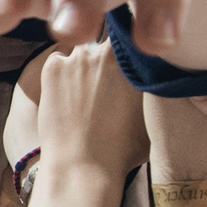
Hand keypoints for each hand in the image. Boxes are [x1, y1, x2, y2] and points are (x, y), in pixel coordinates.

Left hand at [25, 41, 146, 206]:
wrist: (83, 165)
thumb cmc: (121, 150)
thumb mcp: (151, 116)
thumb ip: (150, 88)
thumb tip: (152, 81)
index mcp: (137, 60)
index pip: (134, 41)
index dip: (129, 51)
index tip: (125, 66)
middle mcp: (108, 51)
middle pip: (106, 44)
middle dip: (106, 61)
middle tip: (103, 87)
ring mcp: (79, 56)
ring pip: (81, 52)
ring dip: (82, 67)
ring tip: (82, 96)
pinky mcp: (53, 66)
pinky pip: (58, 61)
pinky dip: (60, 74)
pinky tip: (64, 98)